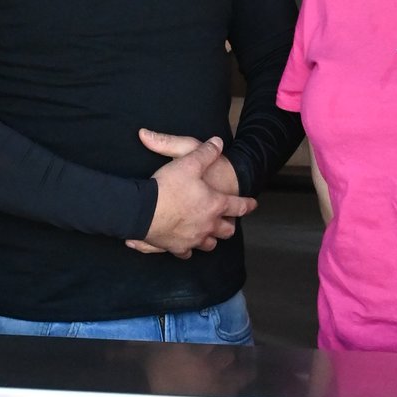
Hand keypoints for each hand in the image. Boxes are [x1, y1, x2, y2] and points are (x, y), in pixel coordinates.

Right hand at [127, 129, 251, 258]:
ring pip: (209, 244)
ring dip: (210, 239)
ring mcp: (193, 239)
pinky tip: (184, 246)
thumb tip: (218, 143)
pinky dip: (187, 249)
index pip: (239, 206)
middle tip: (228, 222)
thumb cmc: (168, 187)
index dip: (247, 204)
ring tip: (207, 233)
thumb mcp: (188, 161)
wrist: (143, 212)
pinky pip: (186, 253)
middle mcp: (208, 225)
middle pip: (226, 230)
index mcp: (215, 205)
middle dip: (229, 226)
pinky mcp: (177, 247)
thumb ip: (206, 152)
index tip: (253, 205)